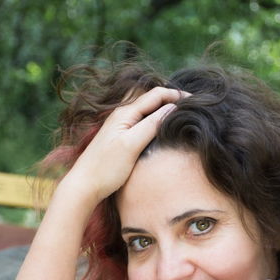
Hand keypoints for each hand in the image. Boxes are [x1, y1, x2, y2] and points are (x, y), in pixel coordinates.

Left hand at [69, 87, 184, 201]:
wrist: (84, 185)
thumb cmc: (106, 168)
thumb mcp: (131, 145)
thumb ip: (151, 125)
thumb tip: (172, 108)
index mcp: (125, 113)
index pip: (156, 95)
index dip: (176, 94)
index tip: (195, 100)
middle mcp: (122, 115)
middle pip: (152, 100)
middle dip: (172, 99)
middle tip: (192, 106)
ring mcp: (120, 127)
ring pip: (147, 111)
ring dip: (164, 110)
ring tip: (182, 116)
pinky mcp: (120, 138)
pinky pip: (142, 122)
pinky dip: (156, 121)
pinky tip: (163, 130)